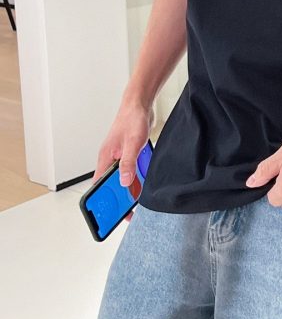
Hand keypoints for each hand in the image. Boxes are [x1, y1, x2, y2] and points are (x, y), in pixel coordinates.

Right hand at [92, 98, 154, 222]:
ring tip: (140, 201)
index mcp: (105, 158)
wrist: (140, 104)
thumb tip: (124, 182)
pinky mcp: (130, 154)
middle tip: (128, 212)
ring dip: (131, 187)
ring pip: (123, 178)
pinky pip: (133, 170)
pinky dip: (139, 176)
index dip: (101, 200)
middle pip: (111, 184)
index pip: (98, 185)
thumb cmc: (132, 119)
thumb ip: (127, 163)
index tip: (107, 214)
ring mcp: (120, 156)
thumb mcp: (132, 143)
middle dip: (119, 198)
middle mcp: (110, 159)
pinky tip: (147, 181)